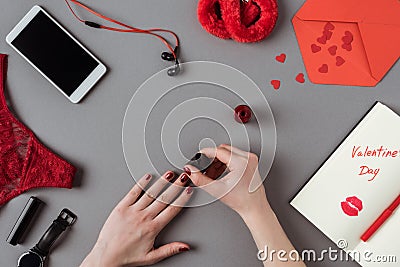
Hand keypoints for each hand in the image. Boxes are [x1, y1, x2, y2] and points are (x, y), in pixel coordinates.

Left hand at [80, 172, 192, 266]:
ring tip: (169, 174)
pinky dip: (141, 184)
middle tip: (183, 177)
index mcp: (152, 228)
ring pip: (150, 193)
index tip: (188, 191)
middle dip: (176, 186)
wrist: (106, 256)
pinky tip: (148, 177)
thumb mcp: (152, 257)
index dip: (182, 198)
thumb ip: (170, 249)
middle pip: (164, 198)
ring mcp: (132, 211)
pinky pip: (133, 192)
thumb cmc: (127, 257)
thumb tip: (185, 246)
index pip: (172, 209)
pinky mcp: (121, 207)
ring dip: (161, 182)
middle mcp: (144, 217)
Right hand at [185, 145, 304, 266]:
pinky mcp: (251, 161)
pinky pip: (235, 155)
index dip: (205, 153)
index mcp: (241, 162)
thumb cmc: (241, 201)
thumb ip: (200, 179)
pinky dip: (227, 161)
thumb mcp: (217, 190)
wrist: (254, 208)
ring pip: (229, 151)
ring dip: (219, 160)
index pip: (218, 150)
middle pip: (223, 149)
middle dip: (213, 158)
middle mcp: (248, 158)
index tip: (198, 155)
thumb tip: (190, 170)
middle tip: (207, 170)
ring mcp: (251, 159)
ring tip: (216, 173)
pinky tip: (223, 172)